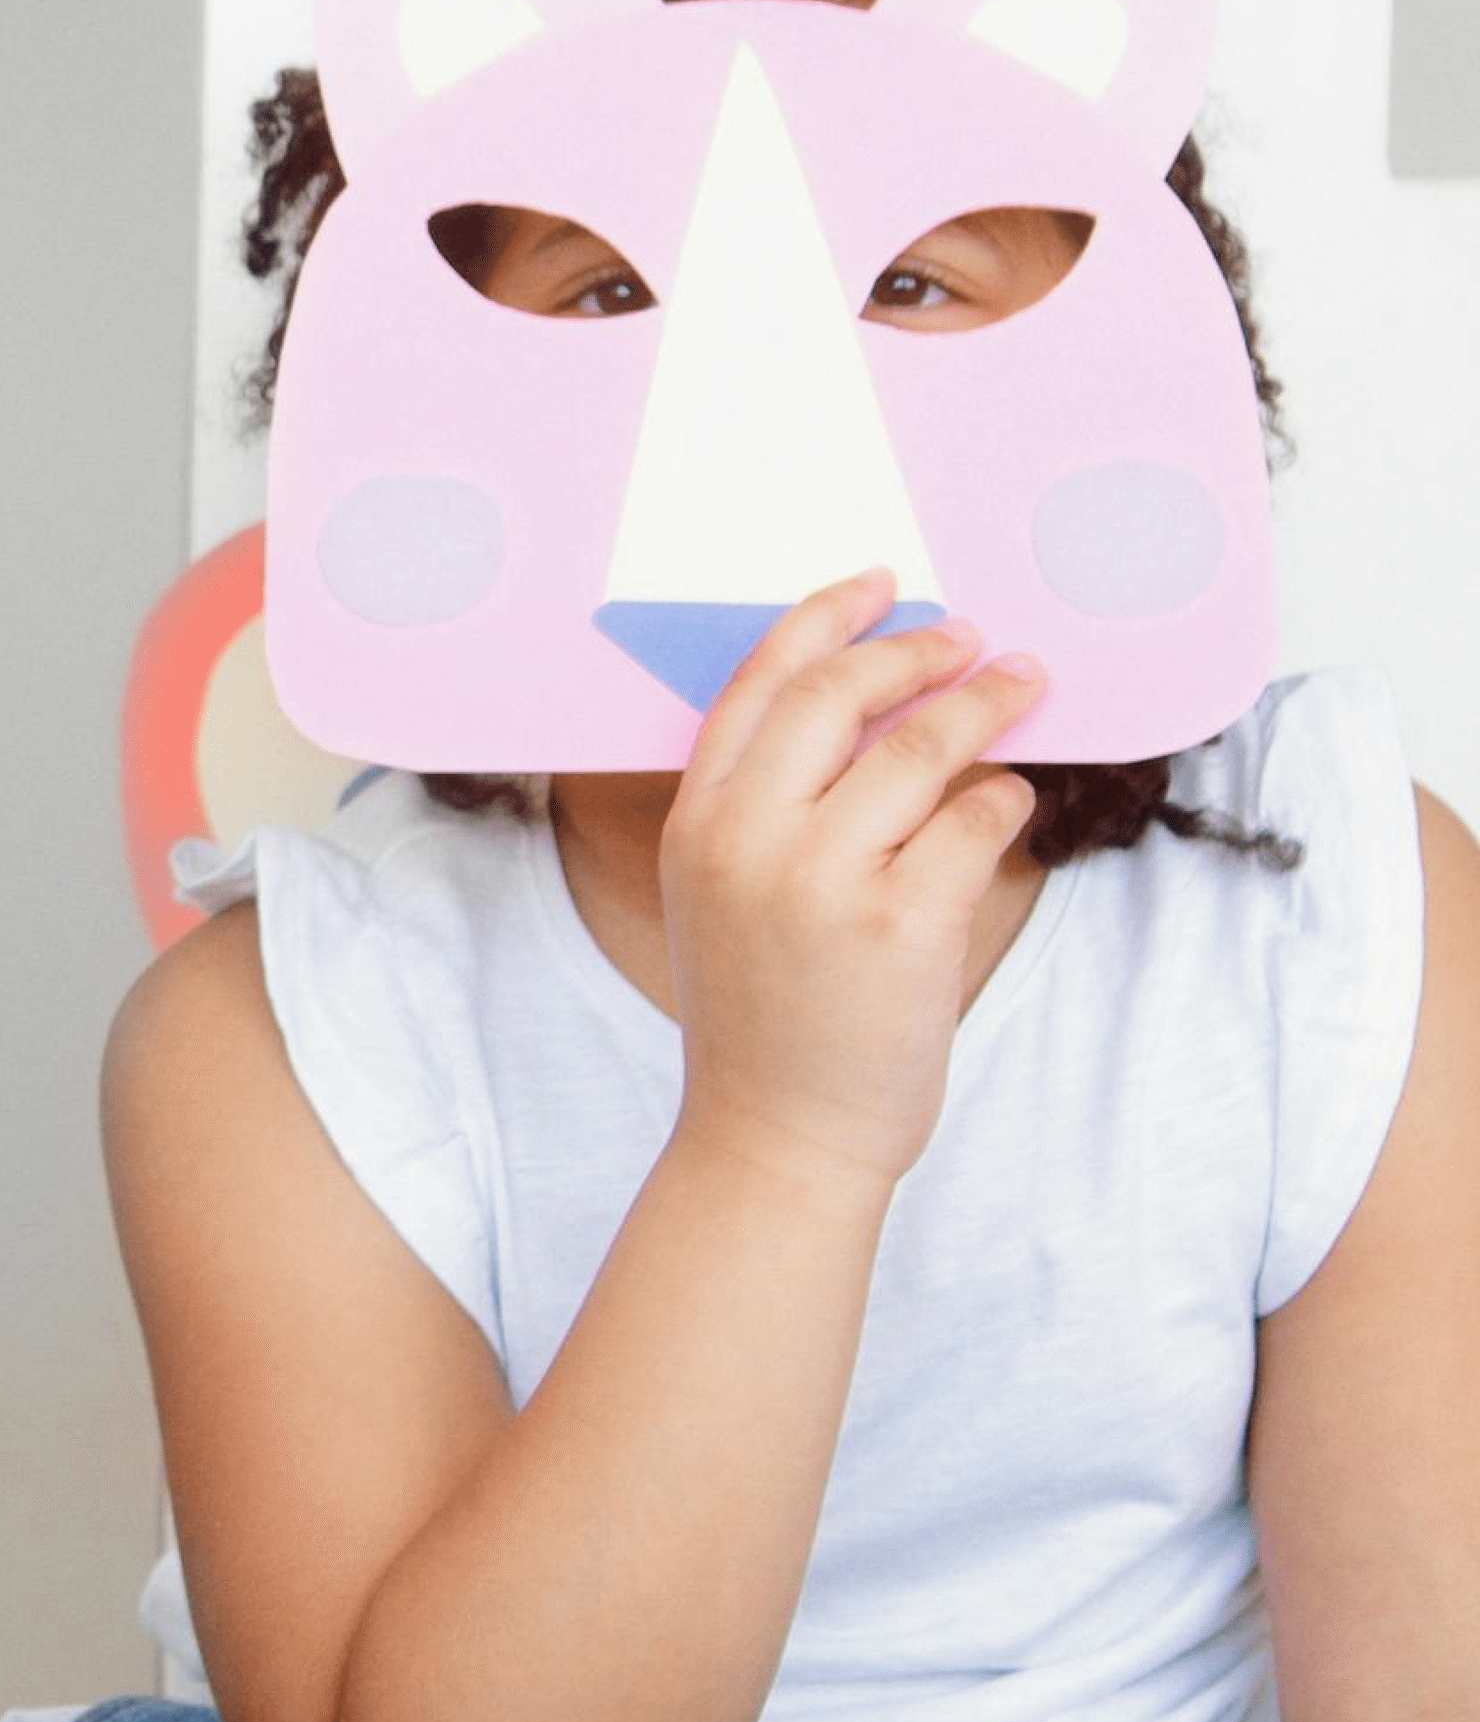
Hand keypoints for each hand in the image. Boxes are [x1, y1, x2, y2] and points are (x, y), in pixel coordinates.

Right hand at [656, 579, 1044, 1203]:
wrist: (776, 1138)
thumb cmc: (765, 1015)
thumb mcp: (722, 893)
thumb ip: (765, 804)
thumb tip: (873, 702)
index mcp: (698, 822)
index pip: (758, 683)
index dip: (825, 618)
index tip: (881, 584)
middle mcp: (749, 840)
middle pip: (840, 695)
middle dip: (918, 650)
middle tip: (972, 638)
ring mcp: (820, 882)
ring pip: (920, 749)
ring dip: (984, 706)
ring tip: (1023, 689)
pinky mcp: (899, 926)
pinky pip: (971, 822)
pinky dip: (1002, 798)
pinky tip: (1010, 798)